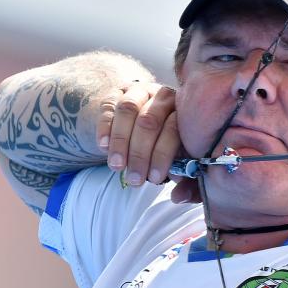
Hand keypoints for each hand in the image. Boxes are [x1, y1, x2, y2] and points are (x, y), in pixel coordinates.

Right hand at [95, 81, 193, 199]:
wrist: (141, 120)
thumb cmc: (164, 143)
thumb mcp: (177, 156)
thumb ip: (182, 175)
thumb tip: (180, 196)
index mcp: (183, 109)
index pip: (173, 130)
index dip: (163, 155)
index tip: (155, 178)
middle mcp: (163, 95)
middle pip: (149, 121)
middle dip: (140, 154)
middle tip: (135, 179)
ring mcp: (139, 91)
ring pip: (127, 111)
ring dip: (121, 142)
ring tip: (117, 167)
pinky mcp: (116, 92)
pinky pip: (108, 107)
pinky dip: (105, 129)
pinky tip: (103, 148)